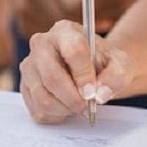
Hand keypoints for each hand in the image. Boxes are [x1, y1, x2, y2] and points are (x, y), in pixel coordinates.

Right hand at [19, 20, 134, 122]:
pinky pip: (39, 109)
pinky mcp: (25, 87)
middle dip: (73, 98)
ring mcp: (29, 66)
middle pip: (51, 77)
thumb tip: (100, 94)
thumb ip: (118, 75)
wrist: (94, 70)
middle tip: (88, 106)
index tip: (93, 92)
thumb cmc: (105, 64)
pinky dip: (57, 115)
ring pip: (44, 97)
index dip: (83, 75)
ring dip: (66, 109)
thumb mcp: (122, 65)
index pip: (72, 50)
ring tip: (79, 105)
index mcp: (65, 31)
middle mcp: (41, 44)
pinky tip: (67, 106)